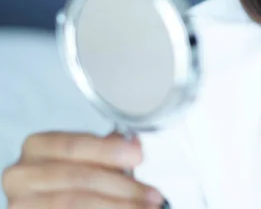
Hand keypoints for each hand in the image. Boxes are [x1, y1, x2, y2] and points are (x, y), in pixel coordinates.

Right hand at [2, 131, 164, 207]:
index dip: (108, 150)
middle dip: (122, 186)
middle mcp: (21, 174)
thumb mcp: (86, 159)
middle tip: (152, 193)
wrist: (54, 202)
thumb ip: (106, 150)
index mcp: (37, 147)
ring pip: (75, 203)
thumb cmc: (70, 180)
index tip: (138, 156)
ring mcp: (20, 203)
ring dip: (118, 205)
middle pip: (78, 177)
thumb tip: (134, 145)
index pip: (73, 145)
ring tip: (147, 207)